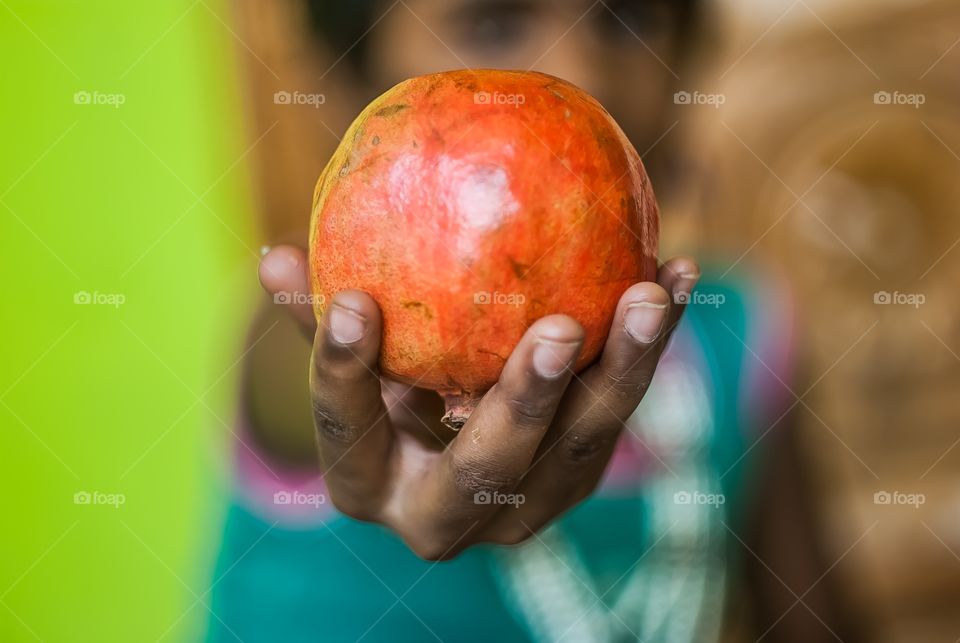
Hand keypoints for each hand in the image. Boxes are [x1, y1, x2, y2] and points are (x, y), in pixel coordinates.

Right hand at [259, 245, 698, 559]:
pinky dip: (649, 346)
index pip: (348, 434)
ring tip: (649, 291)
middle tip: (557, 327)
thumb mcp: (349, 367)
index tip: (355, 301)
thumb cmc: (381, 398)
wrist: (443, 460)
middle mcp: (448, 515)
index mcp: (370, 486)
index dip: (344, 374)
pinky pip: (620, 408)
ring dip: (623, 368)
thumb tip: (271, 256)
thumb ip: (320, 321)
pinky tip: (675, 276)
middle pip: (488, 468)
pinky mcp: (577, 476)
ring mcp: (524, 506)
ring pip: (580, 443)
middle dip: (524, 404)